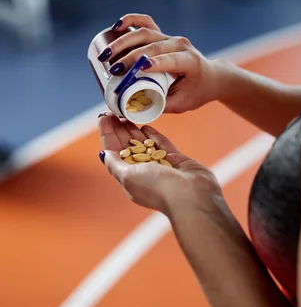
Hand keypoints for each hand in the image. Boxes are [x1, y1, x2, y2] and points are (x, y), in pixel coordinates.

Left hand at [98, 114, 221, 215]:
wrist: (189, 195)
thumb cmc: (157, 188)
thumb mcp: (128, 176)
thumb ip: (115, 164)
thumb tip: (104, 154)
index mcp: (129, 177)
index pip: (113, 151)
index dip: (107, 134)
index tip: (103, 117)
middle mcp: (142, 171)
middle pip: (127, 145)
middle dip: (119, 128)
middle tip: (114, 111)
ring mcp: (159, 165)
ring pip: (144, 143)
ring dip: (134, 129)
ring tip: (128, 113)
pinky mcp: (175, 160)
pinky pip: (162, 144)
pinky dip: (153, 135)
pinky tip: (146, 126)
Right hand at [99, 14, 220, 112]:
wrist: (210, 77)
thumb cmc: (196, 92)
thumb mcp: (181, 104)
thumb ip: (159, 105)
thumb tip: (129, 109)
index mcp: (189, 61)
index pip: (170, 59)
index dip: (155, 63)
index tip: (138, 69)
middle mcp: (180, 45)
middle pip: (152, 46)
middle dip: (130, 56)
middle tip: (112, 69)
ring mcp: (170, 37)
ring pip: (146, 33)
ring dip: (123, 41)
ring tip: (105, 53)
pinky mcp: (162, 35)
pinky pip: (146, 22)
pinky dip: (131, 20)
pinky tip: (117, 25)